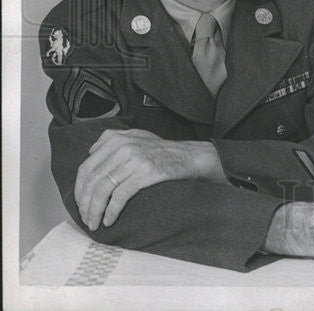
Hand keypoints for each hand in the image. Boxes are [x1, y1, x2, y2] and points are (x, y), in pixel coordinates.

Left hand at [74, 129, 225, 230]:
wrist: (187, 156)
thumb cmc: (161, 150)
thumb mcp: (136, 136)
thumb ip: (112, 139)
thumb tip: (90, 152)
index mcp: (116, 139)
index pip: (86, 168)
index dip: (79, 189)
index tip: (80, 204)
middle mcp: (123, 147)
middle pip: (92, 181)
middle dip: (84, 204)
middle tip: (85, 218)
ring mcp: (134, 160)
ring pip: (103, 190)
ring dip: (95, 211)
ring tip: (94, 223)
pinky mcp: (145, 173)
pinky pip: (120, 196)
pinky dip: (111, 211)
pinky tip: (109, 220)